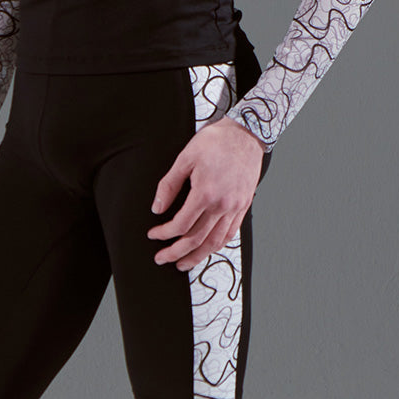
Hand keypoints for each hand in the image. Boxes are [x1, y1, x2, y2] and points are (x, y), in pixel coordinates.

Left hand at [147, 118, 265, 271]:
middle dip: (176, 252)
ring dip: (197, 256)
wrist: (245, 134)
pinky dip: (217, 245)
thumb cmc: (214, 142)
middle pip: (197, 239)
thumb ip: (169, 185)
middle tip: (162, 259)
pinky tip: (207, 249)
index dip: (164, 234)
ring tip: (183, 263)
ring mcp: (235, 208)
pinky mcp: (244, 207)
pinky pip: (230, 233)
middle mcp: (222, 205)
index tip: (153, 235)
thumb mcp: (184, 158)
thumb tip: (157, 208)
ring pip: (215, 242)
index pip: (181, 225)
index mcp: (205, 193)